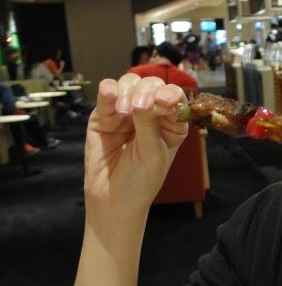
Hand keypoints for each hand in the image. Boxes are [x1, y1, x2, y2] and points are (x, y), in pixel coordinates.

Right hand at [84, 74, 188, 216]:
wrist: (112, 200)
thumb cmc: (140, 181)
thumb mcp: (152, 154)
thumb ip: (149, 123)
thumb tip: (142, 96)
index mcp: (171, 125)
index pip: (174, 99)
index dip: (170, 94)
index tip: (163, 102)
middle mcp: (150, 115)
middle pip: (151, 86)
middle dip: (146, 92)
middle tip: (140, 107)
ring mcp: (126, 113)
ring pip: (129, 84)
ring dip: (128, 91)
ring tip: (124, 111)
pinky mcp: (103, 116)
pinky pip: (106, 93)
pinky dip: (109, 90)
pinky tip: (111, 97)